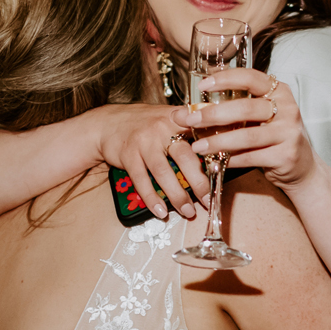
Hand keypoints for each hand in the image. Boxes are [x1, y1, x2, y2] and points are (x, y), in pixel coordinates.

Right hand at [91, 103, 208, 221]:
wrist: (106, 124)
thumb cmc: (143, 124)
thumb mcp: (166, 118)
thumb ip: (188, 130)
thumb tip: (215, 150)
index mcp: (175, 118)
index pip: (199, 130)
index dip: (212, 143)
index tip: (224, 160)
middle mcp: (161, 128)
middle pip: (184, 157)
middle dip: (199, 182)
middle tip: (208, 200)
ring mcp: (143, 142)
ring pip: (163, 173)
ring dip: (177, 196)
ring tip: (188, 212)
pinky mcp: (128, 155)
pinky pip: (142, 181)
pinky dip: (152, 199)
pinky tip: (160, 211)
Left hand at [176, 69, 316, 190]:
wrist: (301, 167)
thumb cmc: (272, 137)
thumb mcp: (260, 116)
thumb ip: (233, 109)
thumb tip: (185, 111)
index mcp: (279, 91)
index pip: (251, 78)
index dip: (226, 79)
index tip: (203, 85)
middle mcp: (287, 108)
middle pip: (245, 108)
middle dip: (213, 114)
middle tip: (190, 120)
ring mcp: (289, 132)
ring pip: (247, 135)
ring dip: (218, 141)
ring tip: (197, 147)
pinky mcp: (286, 155)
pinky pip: (251, 156)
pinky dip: (230, 159)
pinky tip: (215, 161)